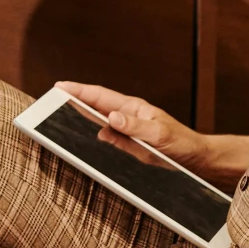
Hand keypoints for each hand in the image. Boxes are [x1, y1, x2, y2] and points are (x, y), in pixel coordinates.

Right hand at [56, 81, 232, 182]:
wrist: (197, 160)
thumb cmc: (182, 143)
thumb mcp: (160, 134)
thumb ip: (135, 127)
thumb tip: (110, 118)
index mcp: (133, 108)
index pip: (101, 96)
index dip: (79, 90)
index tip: (60, 86)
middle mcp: (126, 117)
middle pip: (94, 107)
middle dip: (72, 101)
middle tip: (51, 101)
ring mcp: (126, 131)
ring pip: (97, 123)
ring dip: (79, 119)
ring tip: (57, 119)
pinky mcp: (127, 146)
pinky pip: (105, 141)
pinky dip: (91, 139)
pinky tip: (81, 141)